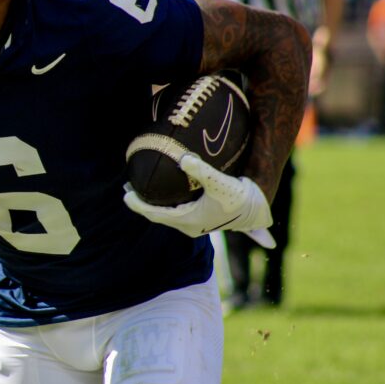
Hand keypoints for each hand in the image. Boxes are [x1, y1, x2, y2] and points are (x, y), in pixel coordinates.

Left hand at [124, 154, 273, 243]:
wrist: (259, 211)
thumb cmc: (240, 198)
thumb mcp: (221, 183)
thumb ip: (201, 170)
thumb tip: (182, 158)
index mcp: (188, 220)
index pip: (155, 214)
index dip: (138, 204)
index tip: (125, 194)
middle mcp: (188, 226)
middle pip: (157, 215)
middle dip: (142, 203)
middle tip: (126, 189)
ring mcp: (194, 224)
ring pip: (166, 215)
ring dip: (152, 205)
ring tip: (139, 191)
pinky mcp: (201, 219)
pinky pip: (176, 214)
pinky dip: (164, 206)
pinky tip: (162, 197)